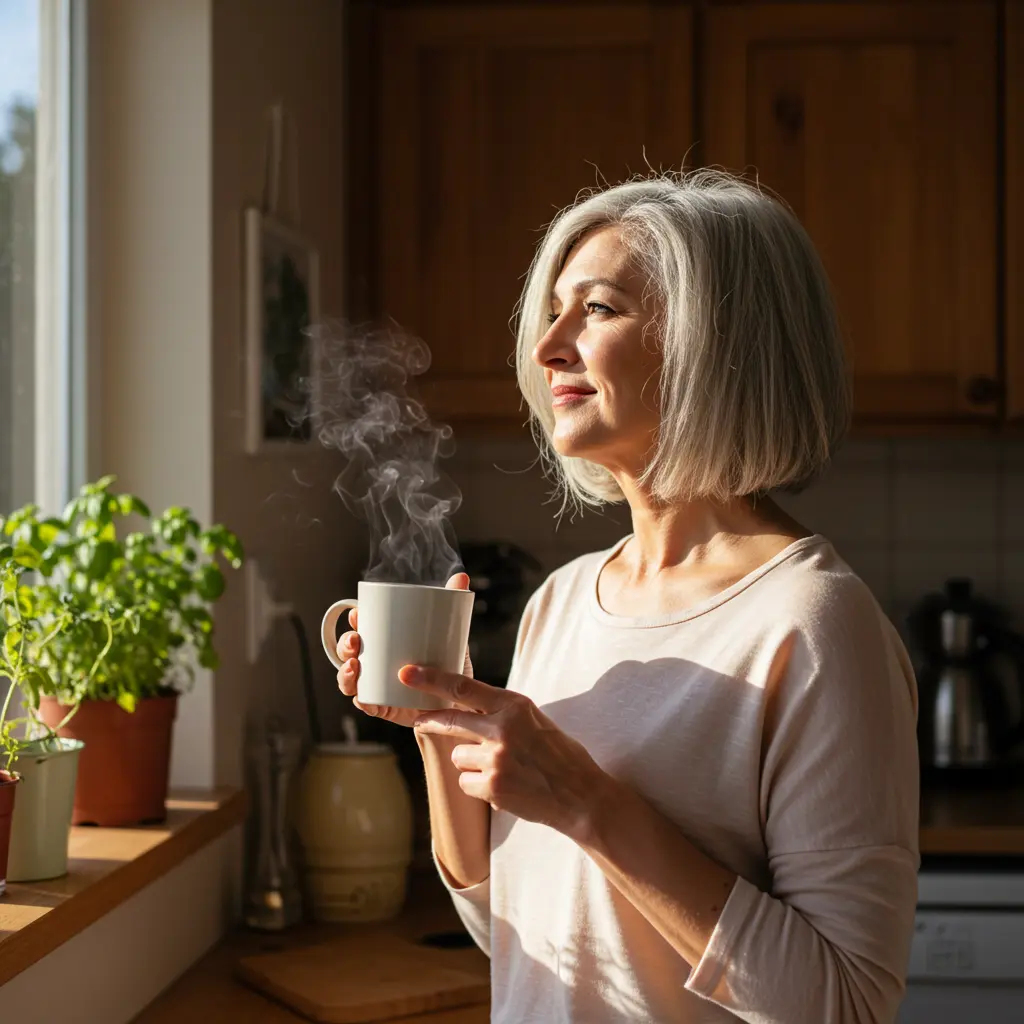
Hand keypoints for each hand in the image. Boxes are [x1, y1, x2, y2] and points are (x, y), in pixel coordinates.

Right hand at [336, 572, 473, 727]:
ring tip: (353, 665)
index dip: (356, 620)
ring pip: (350, 677)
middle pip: (350, 651)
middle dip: (345, 643)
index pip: (365, 627)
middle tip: (354, 639)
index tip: (357, 613)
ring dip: (344, 671)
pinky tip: (360, 694)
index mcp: (387, 642)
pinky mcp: (383, 706)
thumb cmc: (449, 668)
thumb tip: (461, 576)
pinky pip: (365, 703)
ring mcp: (377, 685)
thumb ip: (452, 606)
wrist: (459, 706)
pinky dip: (359, 698)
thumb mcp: (451, 635)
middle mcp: (376, 662)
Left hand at [403, 664, 606, 839]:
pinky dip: (478, 787)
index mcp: (515, 705)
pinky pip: (465, 782)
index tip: (407, 673)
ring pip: (457, 756)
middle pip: (449, 720)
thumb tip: (466, 705)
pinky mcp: (492, 787)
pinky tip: (504, 787)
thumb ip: (502, 712)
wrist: (580, 796)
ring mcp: (496, 759)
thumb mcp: (535, 720)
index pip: (463, 687)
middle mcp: (503, 728)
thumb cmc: (558, 755)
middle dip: (431, 721)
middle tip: (420, 720)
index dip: (431, 680)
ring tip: (502, 769)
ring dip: (471, 763)